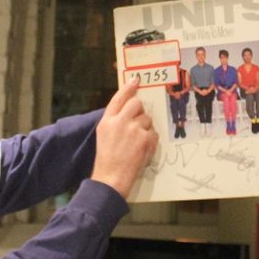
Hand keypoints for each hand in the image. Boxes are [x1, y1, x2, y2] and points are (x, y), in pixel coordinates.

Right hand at [91, 77, 157, 198]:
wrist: (111, 178)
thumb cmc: (107, 159)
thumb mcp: (104, 135)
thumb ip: (114, 121)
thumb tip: (129, 111)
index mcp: (107, 120)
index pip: (118, 98)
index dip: (128, 88)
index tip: (135, 80)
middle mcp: (120, 121)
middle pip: (136, 104)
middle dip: (140, 111)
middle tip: (137, 122)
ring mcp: (134, 129)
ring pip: (147, 119)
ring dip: (145, 128)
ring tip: (136, 143)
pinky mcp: (145, 138)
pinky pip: (154, 133)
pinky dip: (151, 140)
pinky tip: (142, 149)